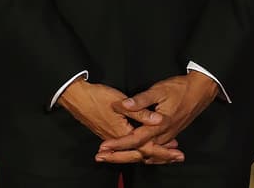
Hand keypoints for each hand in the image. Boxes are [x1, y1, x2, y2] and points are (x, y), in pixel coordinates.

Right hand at [59, 81, 182, 164]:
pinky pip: (129, 148)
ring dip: (153, 154)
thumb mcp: (120, 102)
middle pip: (143, 154)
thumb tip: (159, 120)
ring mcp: (112, 137)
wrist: (76, 97)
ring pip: (136, 152)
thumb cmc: (97, 97)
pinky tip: (146, 146)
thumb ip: (141, 112)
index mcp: (123, 133)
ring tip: (167, 154)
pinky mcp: (109, 133)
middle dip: (161, 156)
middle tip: (177, 157)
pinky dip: (142, 149)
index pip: (147, 148)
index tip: (177, 153)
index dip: (164, 151)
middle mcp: (118, 139)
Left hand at [97, 72, 217, 161]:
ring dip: (129, 157)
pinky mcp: (170, 135)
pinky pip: (156, 152)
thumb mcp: (159, 90)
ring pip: (148, 154)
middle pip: (139, 152)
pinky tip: (138, 156)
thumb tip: (125, 105)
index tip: (103, 147)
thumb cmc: (180, 89)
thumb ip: (141, 100)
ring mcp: (168, 136)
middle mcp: (163, 135)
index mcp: (159, 125)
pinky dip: (144, 156)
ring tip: (112, 157)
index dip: (118, 144)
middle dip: (119, 156)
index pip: (134, 139)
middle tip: (100, 157)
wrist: (200, 91)